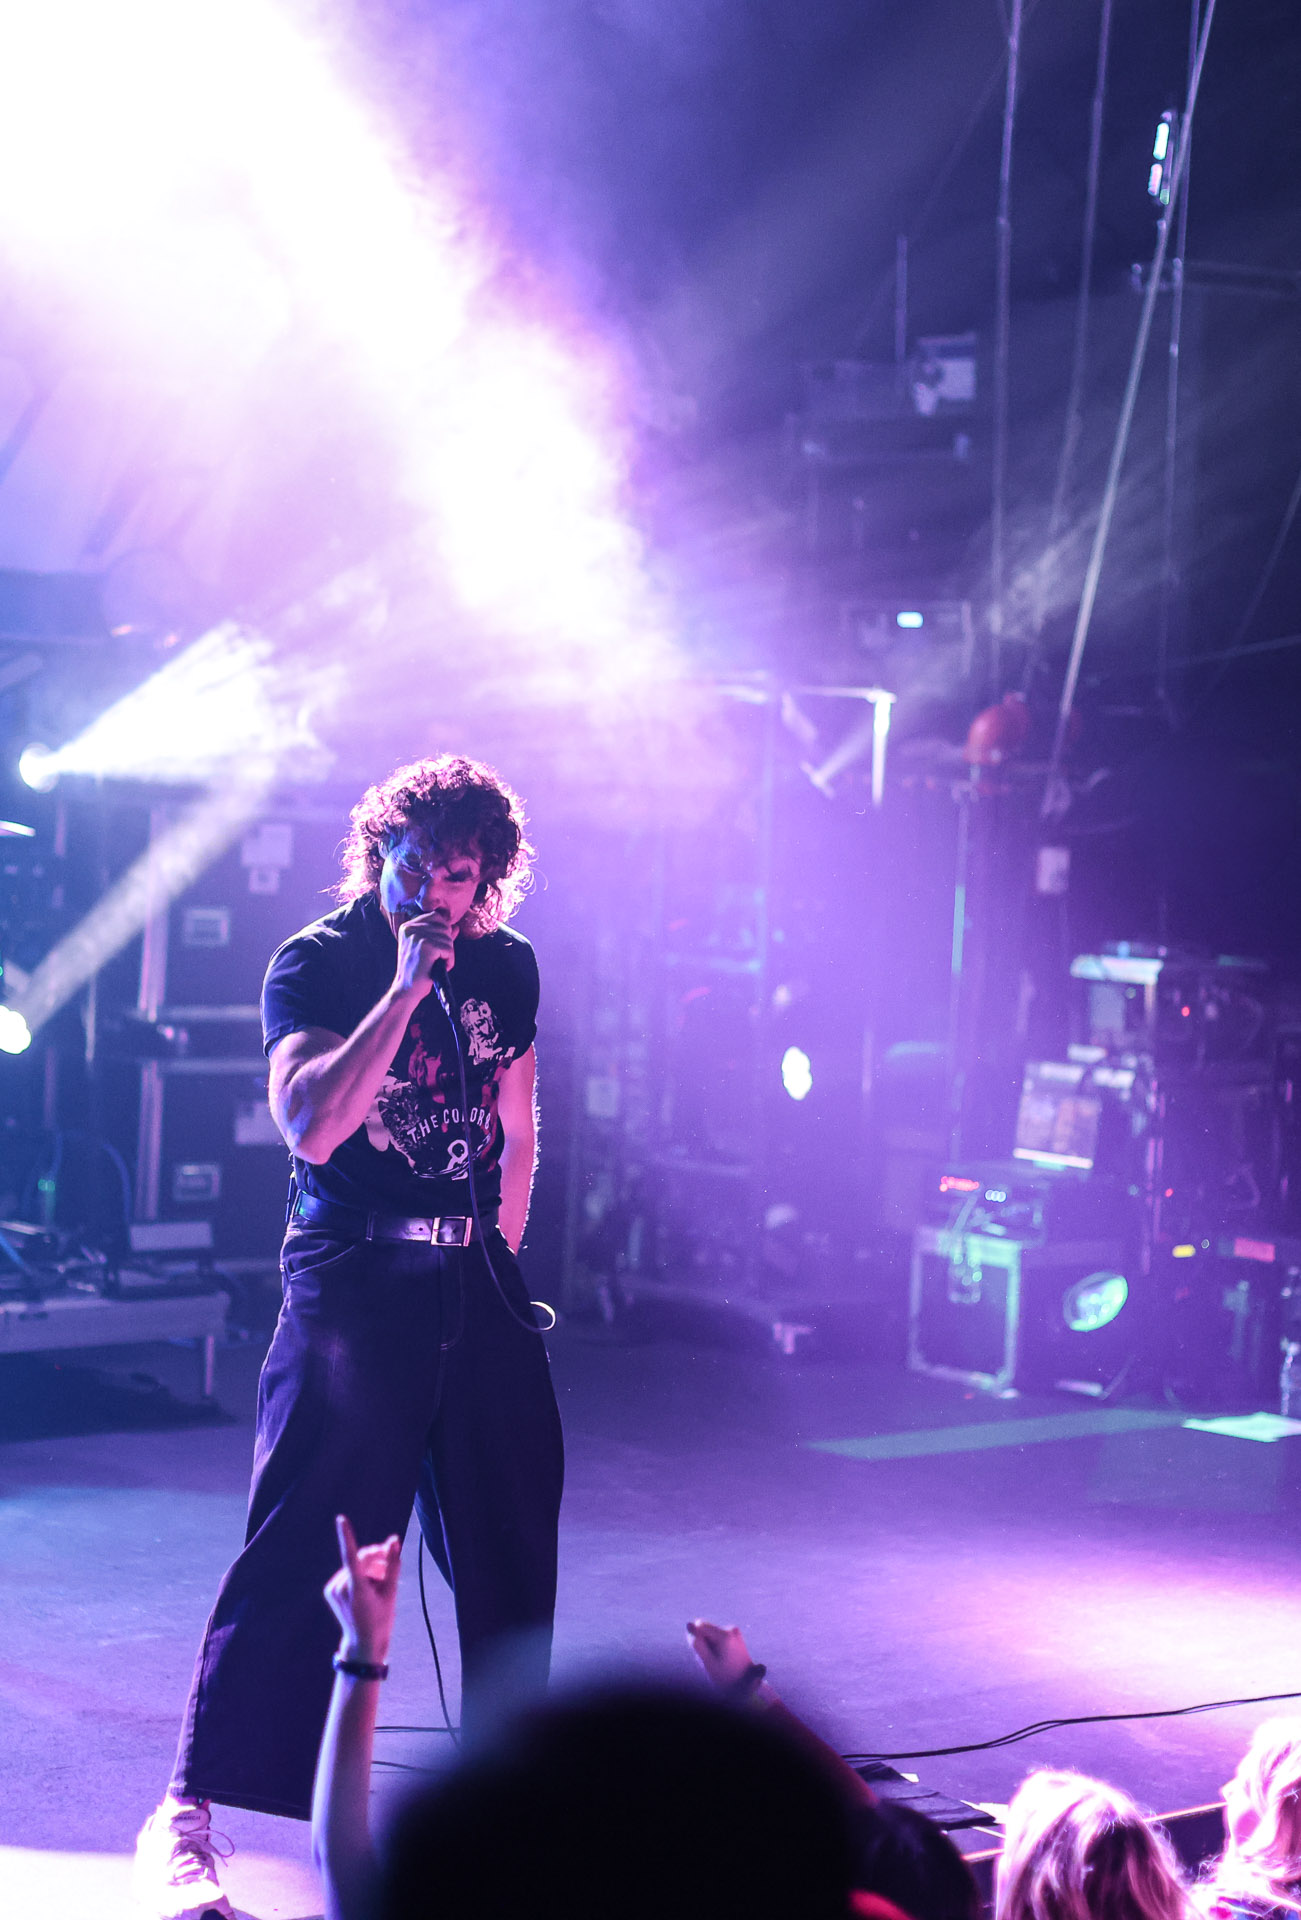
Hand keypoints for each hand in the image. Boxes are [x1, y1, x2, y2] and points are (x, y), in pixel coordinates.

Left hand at [324, 1515, 400, 1664]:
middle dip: (377, 1559)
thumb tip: (393, 1540)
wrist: (363, 1643)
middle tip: (392, 1568)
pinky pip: (348, 1572)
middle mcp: (341, 1587)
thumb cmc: (381, 1619)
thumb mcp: (391, 1593)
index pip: (352, 1557)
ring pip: (356, 1564)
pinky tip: (369, 1587)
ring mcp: (333, 1589)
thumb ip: (392, 1564)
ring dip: (371, 1568)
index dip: (347, 1536)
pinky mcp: (330, 1590)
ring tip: (382, 1584)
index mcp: (357, 1588)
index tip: (341, 1519)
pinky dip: (361, 1574)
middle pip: (361, 1558)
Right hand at [393, 908, 454, 996]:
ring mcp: (418, 936)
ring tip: (436, 964)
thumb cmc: (418, 971)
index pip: (435, 917)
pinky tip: (439, 967)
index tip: (435, 948)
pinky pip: (449, 949)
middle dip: (446, 943)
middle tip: (436, 958)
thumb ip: (440, 936)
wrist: (407, 989)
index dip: (442, 932)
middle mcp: (410, 928)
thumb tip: (455, 927)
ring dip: (448, 954)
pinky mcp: (426, 946)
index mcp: (407, 926)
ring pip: (448, 938)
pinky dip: (449, 961)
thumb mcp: (427, 949)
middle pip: (444, 926)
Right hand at [687, 1619, 758, 1691]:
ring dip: (711, 1646)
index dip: (698, 1639)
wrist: (745, 1683)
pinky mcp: (735, 1634)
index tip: (707, 1654)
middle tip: (714, 1660)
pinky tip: (725, 1658)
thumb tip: (688, 1624)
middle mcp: (731, 1629)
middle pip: (706, 1630)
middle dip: (705, 1643)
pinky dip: (717, 1646)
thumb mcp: (707, 1662)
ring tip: (720, 1661)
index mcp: (725, 1636)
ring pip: (711, 1634)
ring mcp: (735, 1631)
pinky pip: (717, 1636)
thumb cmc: (725, 1676)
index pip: (700, 1625)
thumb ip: (696, 1643)